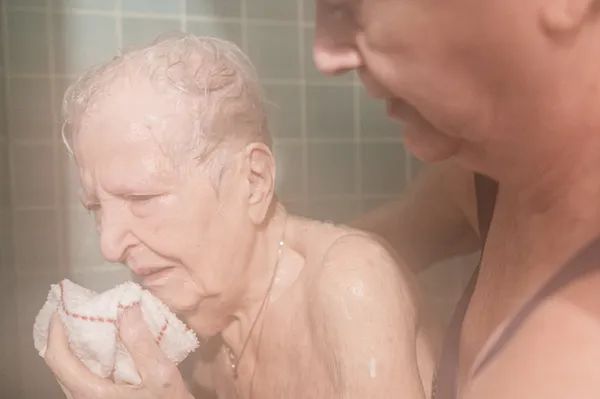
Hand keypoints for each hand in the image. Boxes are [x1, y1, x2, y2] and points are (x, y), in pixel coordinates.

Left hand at [44, 305, 192, 398]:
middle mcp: (82, 398)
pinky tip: (105, 344)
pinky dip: (87, 356)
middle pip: (60, 363)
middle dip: (66, 334)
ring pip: (70, 370)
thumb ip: (141, 343)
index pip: (58, 358)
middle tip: (79, 310)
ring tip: (92, 322)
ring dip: (76, 345)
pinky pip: (82, 375)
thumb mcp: (161, 375)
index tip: (63, 307)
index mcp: (91, 393)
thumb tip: (126, 306)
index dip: (56, 330)